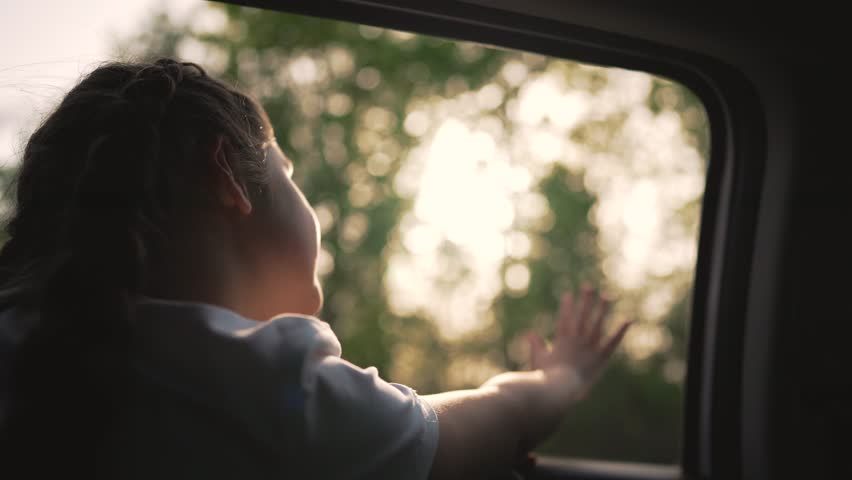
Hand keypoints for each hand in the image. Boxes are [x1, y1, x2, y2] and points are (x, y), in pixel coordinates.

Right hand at [527, 285, 632, 400]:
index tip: (568, 295)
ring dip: (602, 308)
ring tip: (606, 296)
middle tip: (588, 286)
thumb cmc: (546, 376)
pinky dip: (620, 330)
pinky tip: (627, 319)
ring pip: (598, 323)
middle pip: (583, 315)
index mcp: (562, 339)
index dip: (567, 306)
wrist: (560, 388)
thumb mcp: (538, 358)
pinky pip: (613, 341)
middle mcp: (577, 339)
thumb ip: (535, 344)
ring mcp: (590, 347)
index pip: (565, 318)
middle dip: (585, 300)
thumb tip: (529, 334)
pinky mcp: (601, 357)